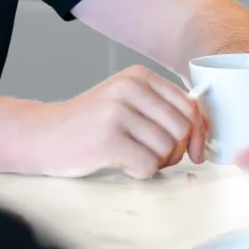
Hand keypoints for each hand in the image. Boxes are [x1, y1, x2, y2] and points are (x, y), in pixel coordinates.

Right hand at [38, 66, 206, 178]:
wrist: (44, 134)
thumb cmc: (90, 124)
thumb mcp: (128, 104)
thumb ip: (163, 110)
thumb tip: (204, 128)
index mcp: (139, 76)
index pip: (189, 105)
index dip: (196, 133)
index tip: (192, 150)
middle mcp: (129, 88)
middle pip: (182, 129)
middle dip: (175, 151)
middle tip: (153, 156)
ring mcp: (117, 112)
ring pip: (166, 149)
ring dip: (155, 163)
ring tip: (132, 157)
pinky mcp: (107, 138)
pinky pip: (148, 166)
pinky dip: (140, 173)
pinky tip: (122, 164)